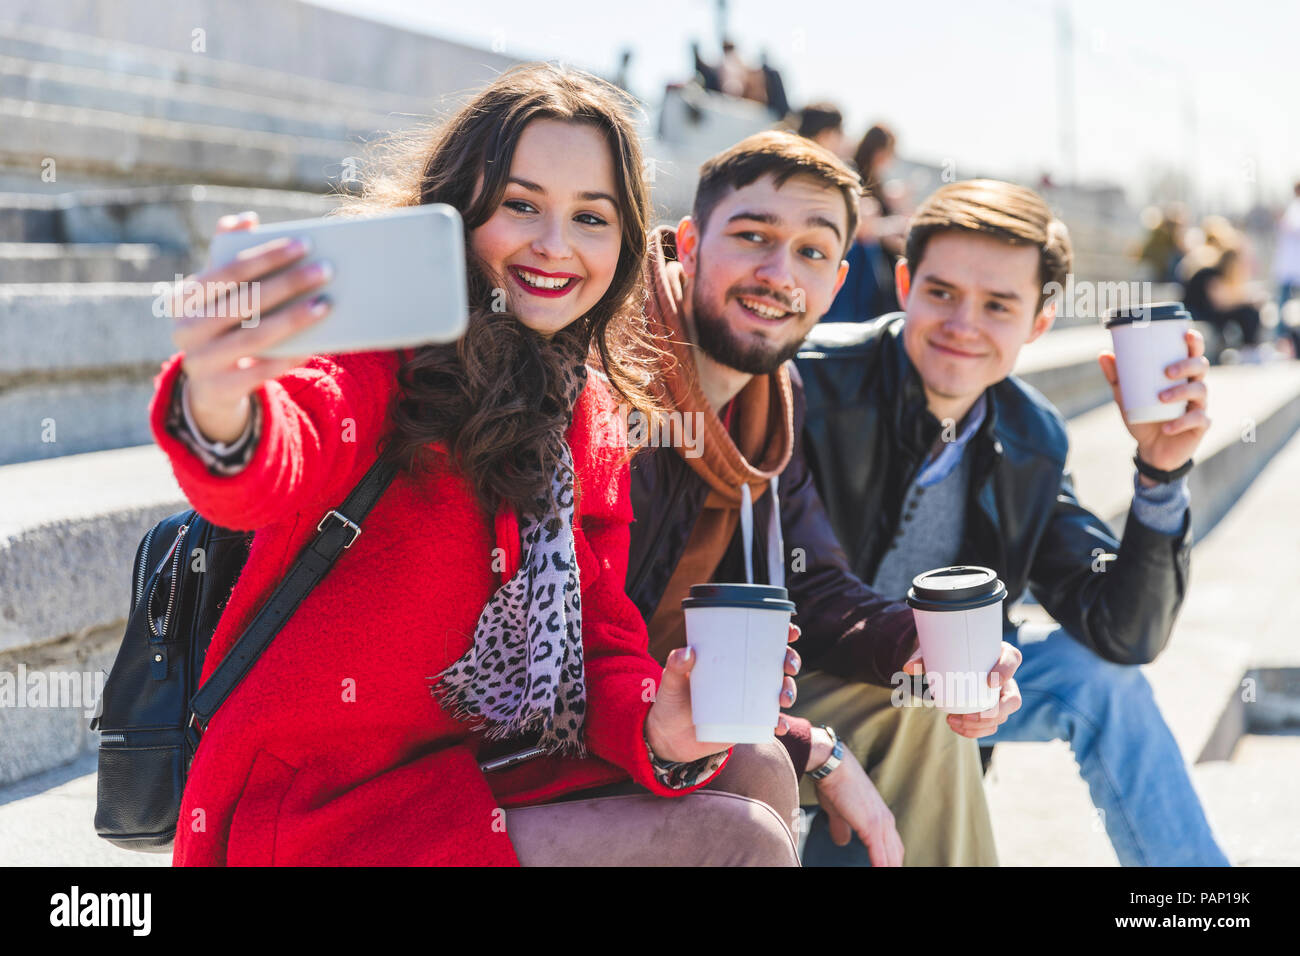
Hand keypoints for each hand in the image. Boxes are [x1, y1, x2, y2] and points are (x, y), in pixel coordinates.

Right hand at [169, 211, 332, 442]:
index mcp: (183, 298)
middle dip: (288, 283)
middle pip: (245, 302)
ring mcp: (200, 361)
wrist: (210, 386)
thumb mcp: (219, 293)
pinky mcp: (220, 389)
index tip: (304, 243)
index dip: (267, 256)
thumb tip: (245, 219)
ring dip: (294, 319)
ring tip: (326, 304)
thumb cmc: (223, 325)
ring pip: (255, 336)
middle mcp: (184, 329)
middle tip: (325, 270)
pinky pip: (262, 370)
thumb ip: (228, 254)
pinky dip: (290, 355)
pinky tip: (317, 342)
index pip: (228, 270)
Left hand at [644, 624, 800, 763]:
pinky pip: (770, 722)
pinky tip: (779, 726)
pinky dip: (779, 724)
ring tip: (784, 698)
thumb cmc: (670, 703)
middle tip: (789, 666)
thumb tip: (686, 652)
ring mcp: (747, 700)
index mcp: (729, 659)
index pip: (758, 640)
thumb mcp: (671, 683)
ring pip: (779, 690)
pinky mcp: (748, 724)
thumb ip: (676, 667)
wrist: (668, 739)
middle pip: (776, 663)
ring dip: (789, 691)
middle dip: (791, 660)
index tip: (791, 631)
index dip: (780, 634)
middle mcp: (743, 677)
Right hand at [813, 741, 903, 866]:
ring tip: (883, 879)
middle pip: (896, 854)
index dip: (890, 861)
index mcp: (881, 817)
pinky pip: (880, 855)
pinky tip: (879, 872)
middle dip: (893, 866)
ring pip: (892, 857)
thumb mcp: (838, 810)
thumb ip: (842, 827)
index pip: (892, 846)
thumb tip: (842, 841)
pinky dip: (881, 867)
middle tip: (885, 875)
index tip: (885, 867)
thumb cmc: (834, 783)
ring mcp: (881, 824)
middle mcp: (886, 821)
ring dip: (888, 867)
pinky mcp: (872, 826)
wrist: (833, 765)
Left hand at [903, 641, 1022, 737]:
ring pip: (1001, 717)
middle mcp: (1005, 678)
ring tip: (953, 721)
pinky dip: (975, 731)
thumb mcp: (937, 650)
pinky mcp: (992, 710)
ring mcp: (1001, 697)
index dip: (1006, 671)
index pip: (1013, 658)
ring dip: (980, 725)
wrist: (949, 660)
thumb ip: (923, 657)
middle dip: (994, 712)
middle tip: (967, 715)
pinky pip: (991, 726)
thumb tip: (907, 668)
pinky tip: (958, 728)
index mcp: (999, 654)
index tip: (989, 681)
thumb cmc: (949, 651)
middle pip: (1012, 699)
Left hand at [1098, 328, 1210, 474]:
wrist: (1151, 449)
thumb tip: (1104, 354)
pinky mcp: (1200, 426)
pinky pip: (1198, 419)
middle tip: (1167, 371)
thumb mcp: (1127, 397)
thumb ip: (1117, 378)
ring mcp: (1199, 405)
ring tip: (1161, 398)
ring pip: (1201, 390)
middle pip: (1201, 367)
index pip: (1193, 353)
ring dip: (1181, 392)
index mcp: (1181, 375)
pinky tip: (1167, 427)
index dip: (1195, 342)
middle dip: (1187, 365)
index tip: (1187, 334)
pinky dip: (1181, 422)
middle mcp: (1194, 386)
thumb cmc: (1143, 417)